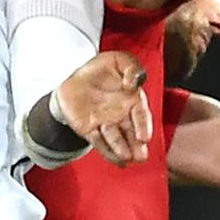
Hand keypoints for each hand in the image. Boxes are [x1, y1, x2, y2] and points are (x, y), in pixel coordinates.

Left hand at [55, 51, 152, 167]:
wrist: (75, 76)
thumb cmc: (101, 68)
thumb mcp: (119, 59)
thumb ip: (132, 67)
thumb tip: (133, 84)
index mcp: (132, 99)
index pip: (141, 114)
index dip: (144, 126)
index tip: (144, 137)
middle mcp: (121, 115)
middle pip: (131, 133)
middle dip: (137, 145)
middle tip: (141, 156)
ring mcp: (106, 124)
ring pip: (116, 139)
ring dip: (122, 150)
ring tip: (127, 158)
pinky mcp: (89, 129)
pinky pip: (98, 142)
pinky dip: (107, 152)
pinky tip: (117, 160)